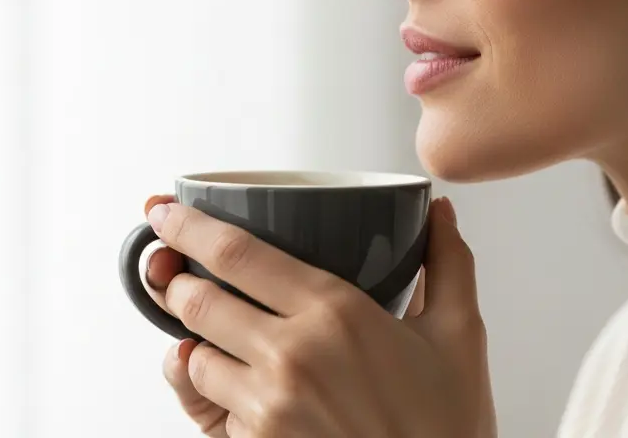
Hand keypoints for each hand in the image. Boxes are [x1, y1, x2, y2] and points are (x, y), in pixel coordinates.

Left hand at [140, 194, 495, 437]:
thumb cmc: (447, 427)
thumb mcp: (460, 336)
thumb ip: (447, 265)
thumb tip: (441, 213)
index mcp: (336, 313)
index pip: (237, 254)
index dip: (189, 227)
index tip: (166, 212)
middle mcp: (291, 356)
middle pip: (197, 301)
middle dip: (176, 281)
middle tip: (176, 271)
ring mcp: (267, 408)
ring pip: (195, 357)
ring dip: (199, 343)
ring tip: (227, 339)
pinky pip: (214, 410)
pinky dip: (220, 395)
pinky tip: (252, 392)